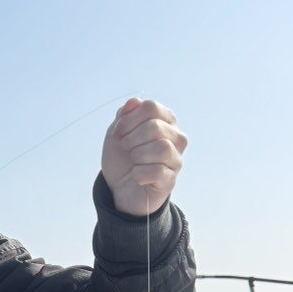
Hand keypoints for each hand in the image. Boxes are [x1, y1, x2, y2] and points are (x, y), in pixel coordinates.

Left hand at [100, 99, 186, 215]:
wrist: (119, 189)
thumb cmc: (122, 159)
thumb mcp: (117, 134)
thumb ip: (124, 116)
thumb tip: (134, 102)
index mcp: (164, 122)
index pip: (152, 107)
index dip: (129, 119)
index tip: (118, 132)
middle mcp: (176, 138)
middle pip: (156, 127)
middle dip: (132, 138)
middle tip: (126, 148)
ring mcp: (176, 159)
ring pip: (162, 148)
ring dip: (138, 155)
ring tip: (134, 161)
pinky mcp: (171, 180)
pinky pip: (158, 171)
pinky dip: (140, 174)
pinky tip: (136, 176)